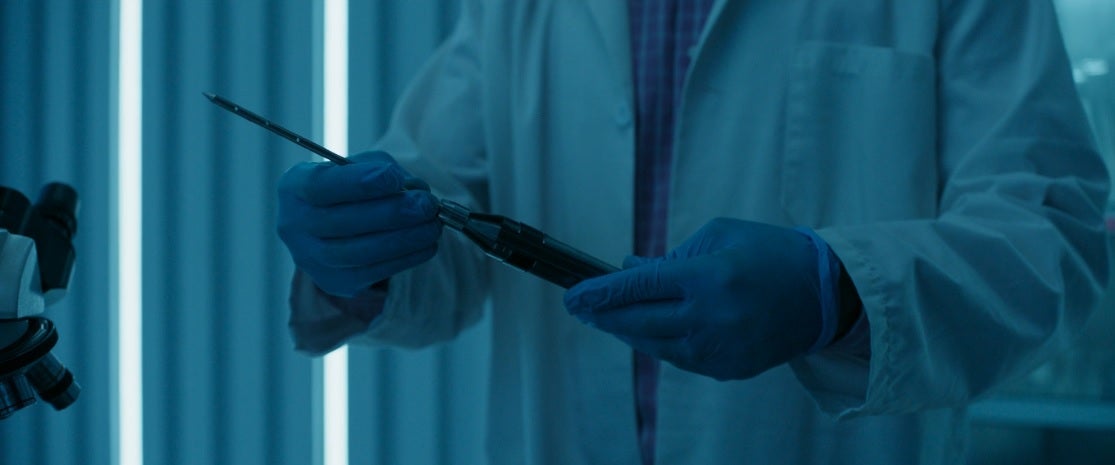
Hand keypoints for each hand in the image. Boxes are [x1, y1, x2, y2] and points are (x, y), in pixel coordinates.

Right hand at [277, 150, 440, 296]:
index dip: (358, 182)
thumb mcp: (361, 168)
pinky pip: (374, 272)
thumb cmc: (351, 190)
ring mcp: (313, 259)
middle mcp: (295, 226)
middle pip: (342, 222)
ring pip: (360, 252)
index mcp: (294, 188)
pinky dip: (406, 257)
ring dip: (404, 238)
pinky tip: (427, 244)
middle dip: (392, 212)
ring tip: (433, 224)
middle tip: (426, 204)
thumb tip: (414, 190)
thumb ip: (384, 170)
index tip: (394, 177)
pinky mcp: (337, 282)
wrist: (337, 228)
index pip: (321, 186)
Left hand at [563, 218, 834, 380]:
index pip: (638, 287)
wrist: (827, 295)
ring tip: (606, 319)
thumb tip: (629, 270)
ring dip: (626, 331)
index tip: (573, 296)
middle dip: (602, 316)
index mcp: (708, 277)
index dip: (600, 293)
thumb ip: (671, 255)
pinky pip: (679, 358)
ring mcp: (719, 349)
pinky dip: (658, 344)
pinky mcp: (728, 369)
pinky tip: (644, 332)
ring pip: (654, 346)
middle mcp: (710, 317)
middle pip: (637, 322)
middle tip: (577, 308)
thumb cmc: (770, 253)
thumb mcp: (719, 236)